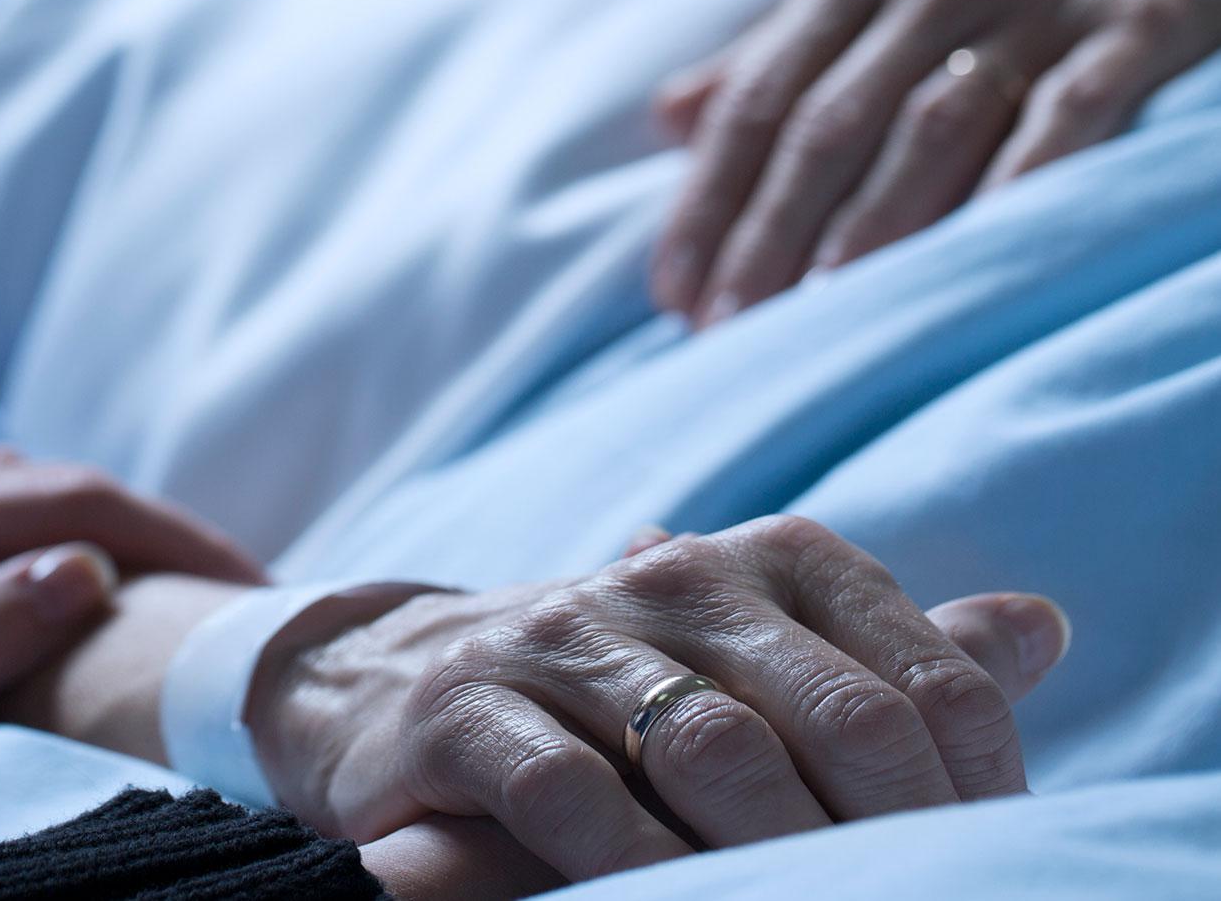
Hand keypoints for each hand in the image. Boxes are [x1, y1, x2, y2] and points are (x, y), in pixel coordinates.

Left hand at [0, 447, 263, 852]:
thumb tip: (79, 571)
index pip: (51, 501)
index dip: (165, 534)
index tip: (250, 587)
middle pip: (34, 475)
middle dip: (145, 522)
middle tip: (234, 594)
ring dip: (85, 517)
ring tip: (162, 590)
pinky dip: (22, 525)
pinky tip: (46, 580)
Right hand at [248, 516, 1069, 883]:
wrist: (386, 685)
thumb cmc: (609, 695)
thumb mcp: (754, 666)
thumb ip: (893, 658)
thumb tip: (1041, 627)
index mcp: (764, 560)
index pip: (922, 677)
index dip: (974, 791)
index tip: (978, 863)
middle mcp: (668, 576)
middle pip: (838, 715)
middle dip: (894, 837)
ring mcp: (558, 637)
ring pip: (713, 750)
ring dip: (782, 858)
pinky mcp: (462, 708)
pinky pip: (572, 794)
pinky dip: (638, 867)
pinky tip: (669, 900)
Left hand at [653, 0, 1220, 325]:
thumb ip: (781, 49)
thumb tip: (667, 120)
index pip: (763, 93)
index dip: (711, 194)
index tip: (672, 286)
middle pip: (832, 121)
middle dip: (771, 231)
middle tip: (730, 326)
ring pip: (934, 126)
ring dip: (872, 227)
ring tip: (825, 312)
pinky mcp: (1141, 23)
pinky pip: (1071, 113)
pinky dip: (1019, 185)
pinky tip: (975, 253)